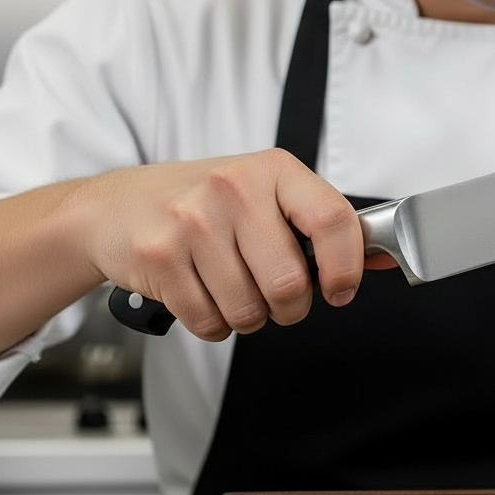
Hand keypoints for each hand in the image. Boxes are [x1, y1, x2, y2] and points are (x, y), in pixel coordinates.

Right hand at [77, 148, 393, 340]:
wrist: (112, 207)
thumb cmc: (201, 202)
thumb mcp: (263, 193)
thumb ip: (317, 224)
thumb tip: (382, 260)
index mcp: (273, 169)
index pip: (333, 220)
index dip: (346, 267)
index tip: (340, 290)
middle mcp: (234, 189)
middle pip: (289, 283)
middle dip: (290, 306)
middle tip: (278, 298)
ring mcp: (193, 222)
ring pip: (248, 310)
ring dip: (248, 317)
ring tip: (234, 290)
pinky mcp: (160, 256)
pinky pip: (209, 322)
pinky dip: (214, 324)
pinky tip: (204, 296)